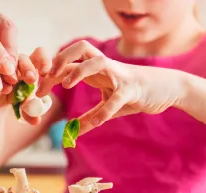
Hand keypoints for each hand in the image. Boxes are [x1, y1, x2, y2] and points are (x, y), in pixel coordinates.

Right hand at [0, 47, 51, 124]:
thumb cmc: (16, 100)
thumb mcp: (25, 106)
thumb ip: (31, 112)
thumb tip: (36, 120)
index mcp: (29, 66)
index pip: (38, 54)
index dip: (43, 59)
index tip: (45, 72)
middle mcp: (14, 65)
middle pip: (21, 58)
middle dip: (27, 67)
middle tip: (31, 79)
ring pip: (2, 69)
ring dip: (6, 78)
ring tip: (7, 90)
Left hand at [37, 41, 187, 134]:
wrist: (168, 89)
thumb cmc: (136, 94)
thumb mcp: (110, 106)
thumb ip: (91, 116)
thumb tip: (73, 132)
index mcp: (97, 69)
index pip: (70, 61)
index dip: (51, 70)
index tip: (37, 87)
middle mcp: (107, 67)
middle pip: (80, 48)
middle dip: (61, 59)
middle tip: (46, 78)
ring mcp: (120, 75)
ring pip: (97, 62)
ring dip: (79, 71)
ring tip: (66, 86)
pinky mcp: (133, 89)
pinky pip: (117, 97)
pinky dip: (104, 111)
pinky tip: (94, 124)